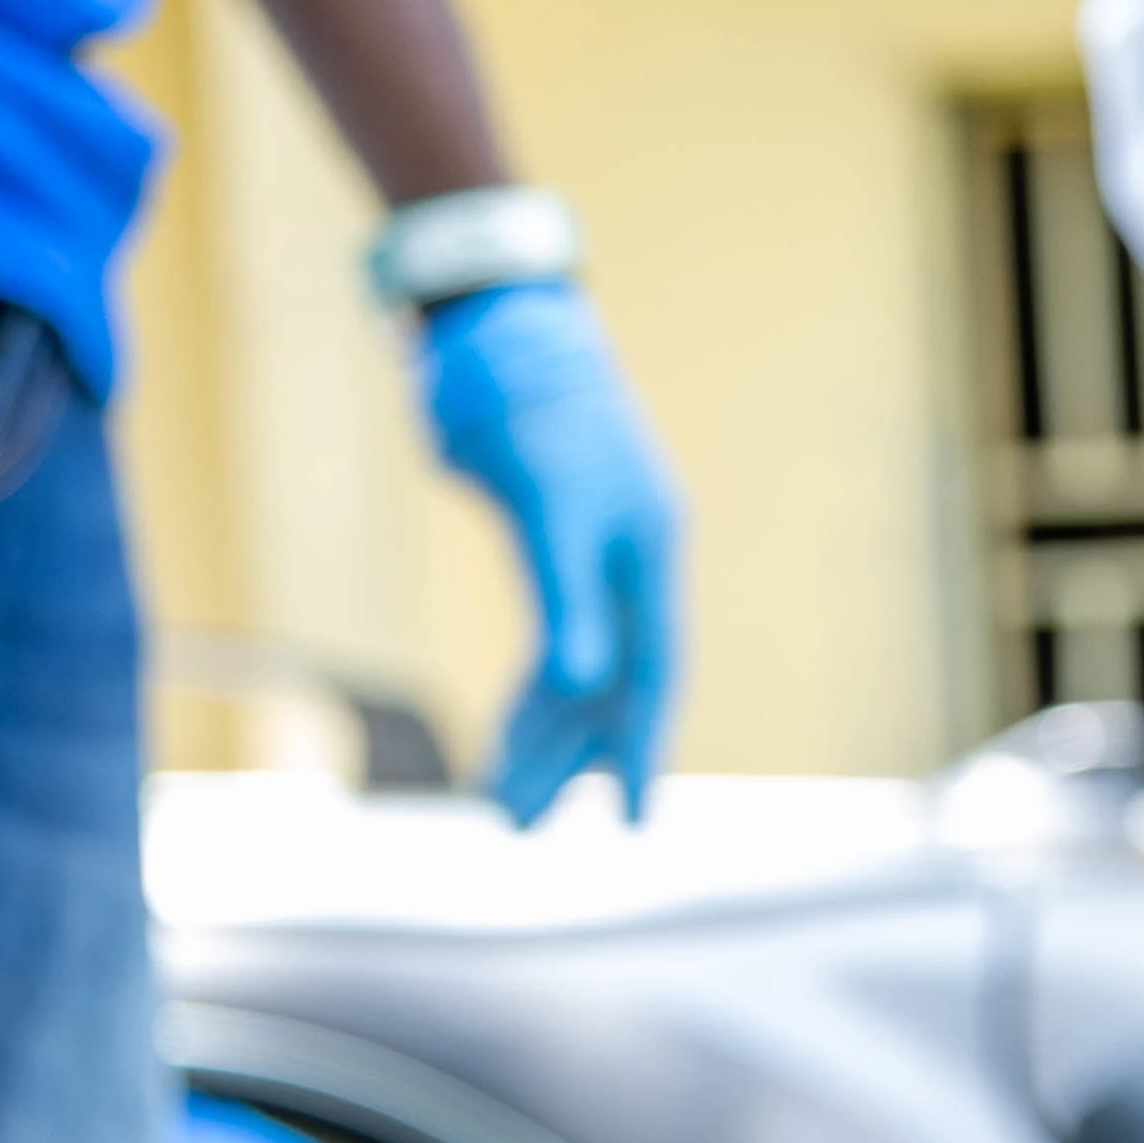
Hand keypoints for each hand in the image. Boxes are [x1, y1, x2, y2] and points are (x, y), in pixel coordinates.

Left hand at [407, 277, 680, 821]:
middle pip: (608, 680)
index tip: (633, 821)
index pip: (651, 669)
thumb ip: (567, 593)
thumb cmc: (524, 399)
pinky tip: (513, 724)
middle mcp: (628, 558)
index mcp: (647, 550)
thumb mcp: (545, 499)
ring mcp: (590, 548)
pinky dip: (530, 685)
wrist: (492, 317)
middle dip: (569, 756)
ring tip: (502, 799)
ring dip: (541, 733)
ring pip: (574, 664)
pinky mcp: (545, 535)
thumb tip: (582, 682)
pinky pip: (548, 634)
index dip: (643, 747)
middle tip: (520, 825)